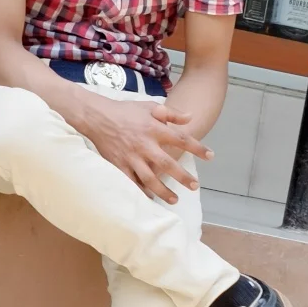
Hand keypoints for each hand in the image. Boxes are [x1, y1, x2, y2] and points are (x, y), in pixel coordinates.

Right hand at [74, 96, 210, 203]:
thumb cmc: (125, 111)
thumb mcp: (149, 106)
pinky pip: (131, 181)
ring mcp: (131, 157)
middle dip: (183, 177)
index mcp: (154, 129)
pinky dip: (140, 191)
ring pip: (150, 178)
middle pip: (168, 164)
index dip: (197, 148)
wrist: (96, 117)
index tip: (210, 156)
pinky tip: (150, 198)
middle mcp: (144, 145)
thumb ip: (171, 113)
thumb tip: (191, 117)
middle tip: (194, 186)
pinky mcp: (119, 164)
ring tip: (175, 199)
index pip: (181, 139)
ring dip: (163, 190)